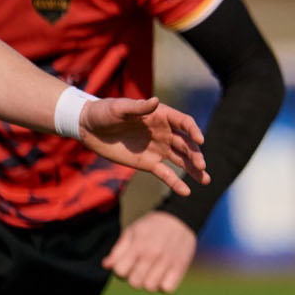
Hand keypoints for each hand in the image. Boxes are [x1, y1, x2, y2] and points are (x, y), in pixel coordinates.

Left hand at [78, 96, 207, 194]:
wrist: (89, 128)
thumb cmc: (104, 112)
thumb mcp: (119, 108)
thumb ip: (138, 107)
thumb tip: (155, 101)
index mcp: (161, 116)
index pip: (184, 123)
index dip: (193, 131)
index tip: (199, 140)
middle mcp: (164, 133)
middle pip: (186, 144)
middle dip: (196, 154)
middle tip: (202, 165)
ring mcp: (158, 149)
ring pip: (182, 160)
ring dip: (194, 169)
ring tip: (206, 180)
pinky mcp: (149, 164)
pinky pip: (166, 175)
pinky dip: (176, 183)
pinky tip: (187, 192)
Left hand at [104, 210, 197, 292]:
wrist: (181, 217)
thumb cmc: (152, 226)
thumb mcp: (132, 231)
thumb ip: (118, 249)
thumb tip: (106, 265)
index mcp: (138, 245)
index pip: (120, 271)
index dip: (121, 270)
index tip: (128, 263)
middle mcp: (152, 254)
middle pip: (135, 283)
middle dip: (134, 278)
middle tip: (141, 268)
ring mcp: (167, 261)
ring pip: (150, 287)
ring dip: (149, 282)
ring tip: (152, 272)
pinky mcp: (180, 267)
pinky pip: (167, 289)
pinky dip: (164, 286)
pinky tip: (163, 276)